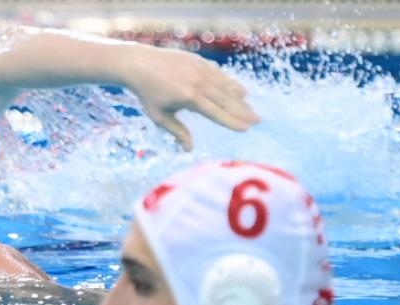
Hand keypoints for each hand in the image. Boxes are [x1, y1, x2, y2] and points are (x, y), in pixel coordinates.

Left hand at [122, 46, 259, 149]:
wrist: (140, 64)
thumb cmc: (148, 94)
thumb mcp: (160, 116)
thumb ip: (177, 132)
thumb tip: (189, 149)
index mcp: (190, 98)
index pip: (217, 113)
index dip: (233, 122)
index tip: (246, 129)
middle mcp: (199, 82)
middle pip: (227, 100)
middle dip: (243, 112)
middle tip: (258, 121)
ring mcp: (201, 69)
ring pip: (226, 86)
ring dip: (240, 99)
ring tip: (252, 110)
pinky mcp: (200, 61)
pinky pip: (220, 75)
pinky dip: (231, 84)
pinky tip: (241, 92)